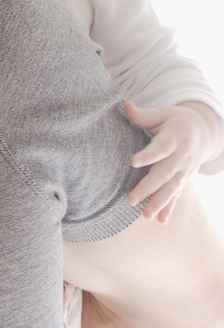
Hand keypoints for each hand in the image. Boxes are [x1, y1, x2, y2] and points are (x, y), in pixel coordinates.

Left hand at [126, 101, 222, 223]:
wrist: (202, 131)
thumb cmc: (175, 121)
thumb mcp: (163, 113)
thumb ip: (143, 114)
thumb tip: (125, 106)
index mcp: (174, 138)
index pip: (161, 148)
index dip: (148, 155)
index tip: (132, 161)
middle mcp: (181, 157)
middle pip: (165, 173)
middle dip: (149, 187)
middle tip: (131, 199)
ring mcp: (184, 171)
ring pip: (172, 188)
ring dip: (159, 202)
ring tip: (146, 215)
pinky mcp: (184, 180)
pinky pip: (177, 195)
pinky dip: (170, 209)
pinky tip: (161, 221)